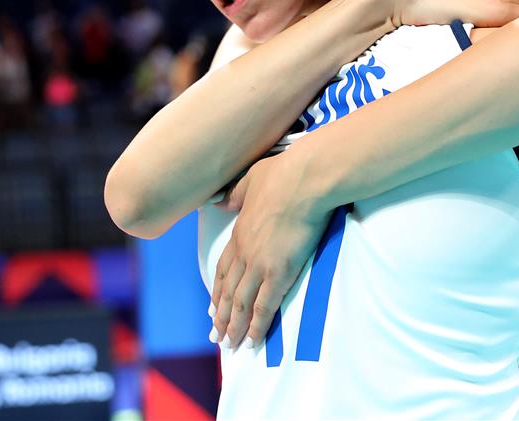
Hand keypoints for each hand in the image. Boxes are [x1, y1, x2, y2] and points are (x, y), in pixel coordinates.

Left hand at [210, 149, 333, 349]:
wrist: (305, 179)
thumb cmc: (283, 173)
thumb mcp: (250, 179)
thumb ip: (234, 194)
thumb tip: (219, 201)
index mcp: (239, 233)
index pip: (224, 269)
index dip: (217, 290)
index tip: (213, 307)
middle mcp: (245, 252)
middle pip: (228, 291)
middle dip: (221, 316)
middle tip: (216, 335)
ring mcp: (261, 264)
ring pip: (241, 304)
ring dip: (234, 327)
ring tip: (229, 345)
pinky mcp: (280, 272)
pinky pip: (265, 306)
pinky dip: (256, 326)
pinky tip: (252, 341)